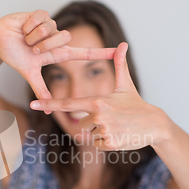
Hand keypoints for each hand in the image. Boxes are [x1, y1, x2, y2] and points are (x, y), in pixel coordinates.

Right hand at [0, 10, 116, 110]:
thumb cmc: (13, 55)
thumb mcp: (29, 73)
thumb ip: (41, 90)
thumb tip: (48, 110)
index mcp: (57, 53)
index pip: (84, 54)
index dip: (102, 53)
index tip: (120, 50)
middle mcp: (57, 39)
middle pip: (64, 39)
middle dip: (44, 45)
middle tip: (32, 48)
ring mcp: (50, 26)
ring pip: (52, 29)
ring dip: (35, 36)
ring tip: (26, 38)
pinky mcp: (41, 14)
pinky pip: (42, 18)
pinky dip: (29, 25)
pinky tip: (23, 27)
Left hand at [29, 42, 171, 149]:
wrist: (155, 125)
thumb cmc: (137, 104)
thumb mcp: (126, 85)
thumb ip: (119, 65)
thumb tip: (122, 44)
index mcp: (98, 101)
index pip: (68, 103)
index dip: (49, 104)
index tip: (33, 104)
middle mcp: (98, 116)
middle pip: (82, 123)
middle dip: (94, 123)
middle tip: (112, 119)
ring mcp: (104, 130)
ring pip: (90, 135)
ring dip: (100, 133)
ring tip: (117, 127)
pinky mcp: (109, 144)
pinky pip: (97, 144)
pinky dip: (106, 142)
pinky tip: (119, 135)